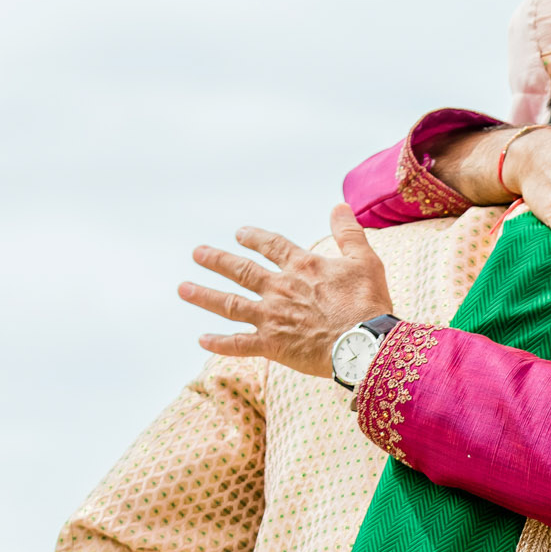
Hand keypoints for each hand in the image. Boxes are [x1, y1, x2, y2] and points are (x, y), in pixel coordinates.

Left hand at [179, 204, 394, 376]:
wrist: (362, 343)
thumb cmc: (367, 302)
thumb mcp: (364, 260)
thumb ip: (348, 233)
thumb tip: (339, 206)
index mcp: (301, 267)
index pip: (271, 246)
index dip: (254, 238)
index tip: (239, 233)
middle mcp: (279, 288)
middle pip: (241, 270)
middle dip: (217, 260)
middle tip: (197, 253)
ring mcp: (271, 317)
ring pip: (230, 304)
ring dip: (205, 295)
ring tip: (183, 288)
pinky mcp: (271, 345)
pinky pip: (238, 344)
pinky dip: (219, 343)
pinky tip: (201, 339)